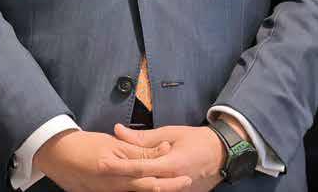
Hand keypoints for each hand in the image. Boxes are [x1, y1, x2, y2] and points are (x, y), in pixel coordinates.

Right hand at [33, 128, 191, 191]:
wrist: (59, 156)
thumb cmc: (87, 146)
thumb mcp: (114, 144)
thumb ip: (138, 149)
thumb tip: (163, 148)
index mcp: (118, 170)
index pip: (149, 173)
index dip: (168, 175)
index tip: (186, 174)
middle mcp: (116, 185)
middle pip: (147, 188)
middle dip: (168, 187)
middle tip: (187, 183)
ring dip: (156, 188)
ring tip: (174, 186)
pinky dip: (142, 190)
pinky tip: (151, 187)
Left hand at [107, 123, 227, 190]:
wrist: (219, 154)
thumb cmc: (195, 140)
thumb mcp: (170, 133)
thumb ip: (144, 137)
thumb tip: (118, 131)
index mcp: (169, 165)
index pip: (138, 167)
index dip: (119, 166)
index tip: (101, 162)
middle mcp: (170, 181)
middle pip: (138, 183)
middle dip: (118, 178)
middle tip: (98, 170)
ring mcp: (174, 191)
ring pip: (146, 189)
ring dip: (127, 183)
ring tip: (109, 177)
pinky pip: (155, 191)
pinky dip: (141, 186)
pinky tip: (128, 182)